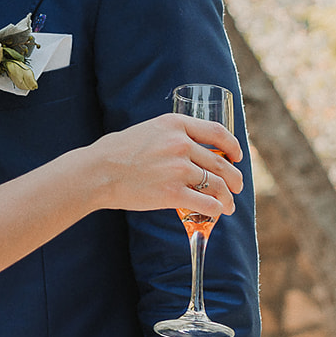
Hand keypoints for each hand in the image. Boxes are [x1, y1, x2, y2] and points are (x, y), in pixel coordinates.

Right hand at [84, 114, 243, 217]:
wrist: (98, 171)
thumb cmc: (118, 151)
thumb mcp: (148, 130)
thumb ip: (172, 135)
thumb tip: (194, 149)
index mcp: (175, 124)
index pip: (217, 132)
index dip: (233, 146)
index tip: (237, 155)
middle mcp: (181, 144)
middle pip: (221, 163)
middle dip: (234, 178)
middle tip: (237, 187)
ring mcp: (178, 169)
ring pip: (217, 185)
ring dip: (227, 198)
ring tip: (228, 205)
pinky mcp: (172, 193)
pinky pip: (206, 202)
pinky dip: (215, 209)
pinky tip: (215, 212)